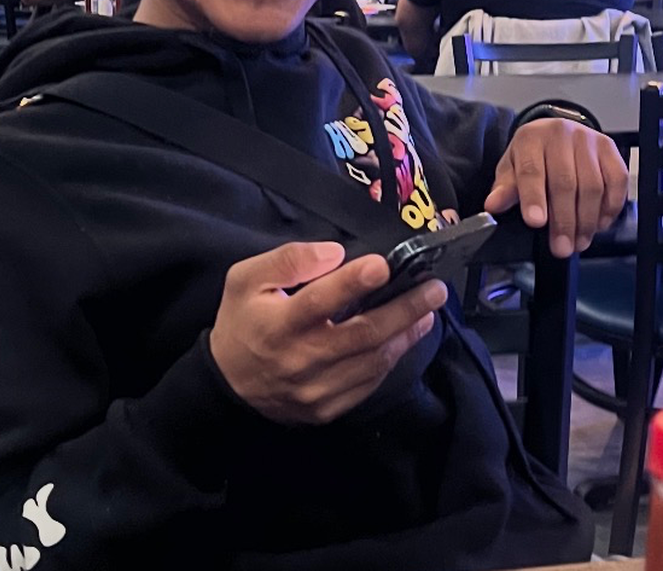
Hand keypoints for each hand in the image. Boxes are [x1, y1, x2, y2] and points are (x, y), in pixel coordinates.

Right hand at [209, 242, 446, 424]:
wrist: (227, 385)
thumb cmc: (241, 322)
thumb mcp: (246, 279)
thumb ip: (288, 261)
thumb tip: (335, 253)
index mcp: (279, 325)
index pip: (320, 301)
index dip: (353, 282)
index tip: (383, 264)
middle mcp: (301, 360)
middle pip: (363, 334)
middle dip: (405, 309)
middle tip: (435, 289)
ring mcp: (317, 390)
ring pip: (373, 362)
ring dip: (407, 334)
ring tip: (429, 310)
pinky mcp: (327, 409)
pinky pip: (368, 383)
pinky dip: (391, 358)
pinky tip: (405, 337)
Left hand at [484, 119, 627, 258]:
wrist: (554, 134)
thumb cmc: (532, 156)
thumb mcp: (511, 169)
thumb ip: (504, 188)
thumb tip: (493, 205)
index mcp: (531, 138)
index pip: (532, 170)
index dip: (534, 198)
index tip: (536, 223)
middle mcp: (561, 134)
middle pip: (565, 182)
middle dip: (564, 221)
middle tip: (562, 247)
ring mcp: (588, 140)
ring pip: (593, 185)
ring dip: (587, 220)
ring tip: (579, 242)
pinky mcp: (610, 148)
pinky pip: (617, 181)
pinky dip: (610, 207)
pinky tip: (599, 224)